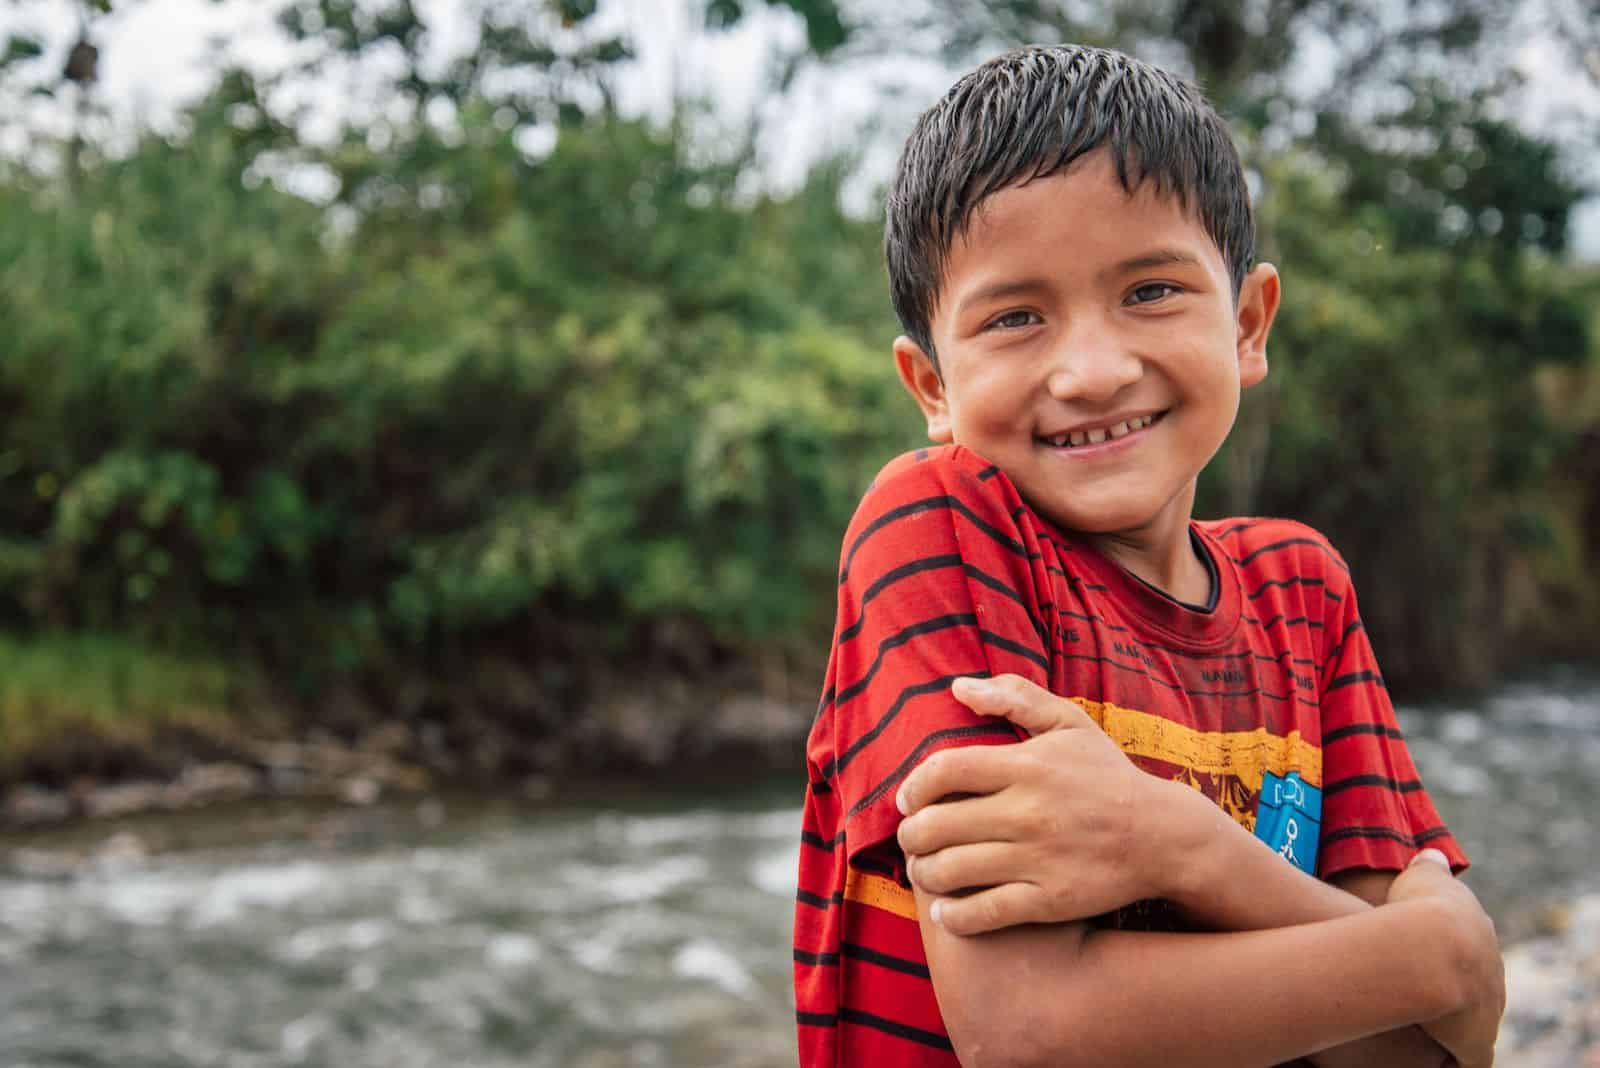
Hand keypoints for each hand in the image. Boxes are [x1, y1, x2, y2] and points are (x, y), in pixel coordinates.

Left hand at [893, 674, 1190, 934]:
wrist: (1163, 836)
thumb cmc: (1107, 775)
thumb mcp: (1069, 723)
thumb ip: (1015, 697)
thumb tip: (958, 687)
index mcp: (1027, 766)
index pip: (944, 770)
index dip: (913, 786)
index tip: (906, 800)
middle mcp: (1028, 813)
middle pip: (937, 824)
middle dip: (910, 834)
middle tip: (910, 838)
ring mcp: (1038, 860)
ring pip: (952, 871)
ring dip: (924, 873)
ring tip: (923, 870)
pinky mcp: (1050, 901)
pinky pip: (985, 913)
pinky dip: (956, 916)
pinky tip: (947, 910)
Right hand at [1386, 850, 1504, 1067]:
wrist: (1434, 949)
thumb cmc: (1419, 908)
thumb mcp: (1422, 875)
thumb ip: (1428, 868)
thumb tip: (1432, 856)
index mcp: (1478, 933)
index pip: (1469, 947)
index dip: (1445, 951)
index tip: (1424, 955)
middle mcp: (1491, 972)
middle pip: (1477, 984)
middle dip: (1454, 987)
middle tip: (1421, 991)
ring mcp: (1487, 1008)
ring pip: (1474, 1020)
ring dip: (1452, 1023)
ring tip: (1422, 1024)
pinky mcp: (1476, 1042)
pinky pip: (1468, 1058)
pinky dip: (1455, 1058)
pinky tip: (1436, 1055)